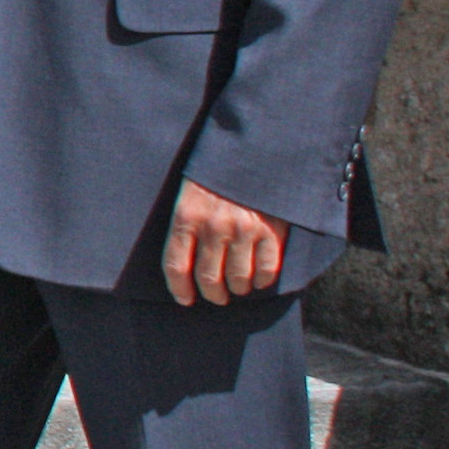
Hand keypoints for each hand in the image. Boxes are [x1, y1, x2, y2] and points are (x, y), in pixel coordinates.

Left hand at [163, 175, 289, 306]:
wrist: (254, 150)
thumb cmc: (216, 174)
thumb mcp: (189, 192)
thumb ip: (187, 224)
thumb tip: (184, 264)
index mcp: (187, 216)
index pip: (176, 265)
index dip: (179, 289)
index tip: (185, 299)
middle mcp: (214, 227)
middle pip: (209, 279)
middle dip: (213, 294)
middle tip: (217, 297)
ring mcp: (244, 230)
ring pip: (238, 280)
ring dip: (238, 289)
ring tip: (238, 287)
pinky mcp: (272, 231)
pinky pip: (266, 271)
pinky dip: (262, 281)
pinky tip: (259, 279)